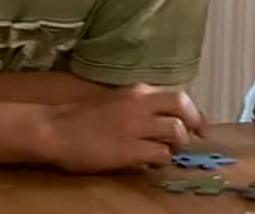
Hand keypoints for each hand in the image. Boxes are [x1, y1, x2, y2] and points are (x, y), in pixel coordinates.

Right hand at [36, 83, 206, 172]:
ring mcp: (135, 126)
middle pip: (182, 109)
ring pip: (175, 132)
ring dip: (175, 145)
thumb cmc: (83, 118)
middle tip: (193, 139)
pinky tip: (148, 162)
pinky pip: (160, 154)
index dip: (194, 114)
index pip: (178, 97)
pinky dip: (160, 160)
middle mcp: (141, 104)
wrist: (55, 129)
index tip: (200, 126)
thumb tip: (167, 120)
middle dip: (194, 124)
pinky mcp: (128, 149)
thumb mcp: (117, 102)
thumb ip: (142, 107)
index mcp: (138, 91)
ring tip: (163, 152)